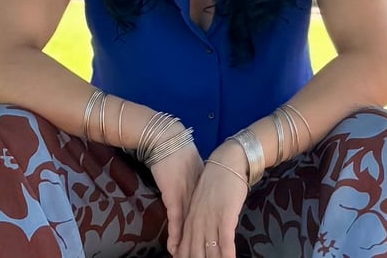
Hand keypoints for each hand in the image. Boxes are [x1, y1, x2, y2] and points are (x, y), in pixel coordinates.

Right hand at [151, 141, 203, 255]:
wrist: (169, 139)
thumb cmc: (179, 151)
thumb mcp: (194, 169)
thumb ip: (198, 183)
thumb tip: (202, 193)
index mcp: (203, 191)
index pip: (210, 218)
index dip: (212, 235)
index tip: (217, 249)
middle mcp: (197, 197)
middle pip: (201, 226)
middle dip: (204, 245)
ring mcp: (186, 197)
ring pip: (189, 228)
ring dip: (189, 247)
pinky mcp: (173, 196)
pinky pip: (176, 221)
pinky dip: (176, 236)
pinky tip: (176, 248)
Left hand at [174, 142, 248, 257]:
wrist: (227, 161)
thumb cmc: (216, 179)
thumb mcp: (202, 199)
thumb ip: (199, 216)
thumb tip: (201, 233)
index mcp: (191, 217)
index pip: (184, 246)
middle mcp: (198, 222)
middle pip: (195, 253)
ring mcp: (211, 219)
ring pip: (210, 251)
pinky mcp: (225, 216)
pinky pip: (225, 242)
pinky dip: (227, 255)